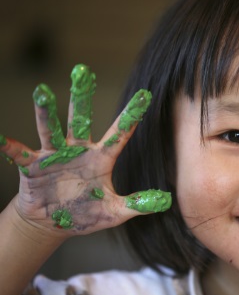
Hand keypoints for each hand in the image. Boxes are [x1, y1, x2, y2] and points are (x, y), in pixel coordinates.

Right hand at [0, 64, 170, 238]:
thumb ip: (137, 204)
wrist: (53, 223)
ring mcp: (55, 155)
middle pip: (80, 120)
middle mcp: (78, 150)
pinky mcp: (32, 166)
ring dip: (46, 112)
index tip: (145, 94)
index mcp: (101, 159)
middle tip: (82, 72)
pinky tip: (3, 139)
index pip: (120, 133)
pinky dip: (10, 146)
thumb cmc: (86, 213)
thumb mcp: (113, 211)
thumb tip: (166, 201)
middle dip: (81, 97)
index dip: (131, 115)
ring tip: (42, 92)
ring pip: (51, 129)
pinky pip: (19, 154)